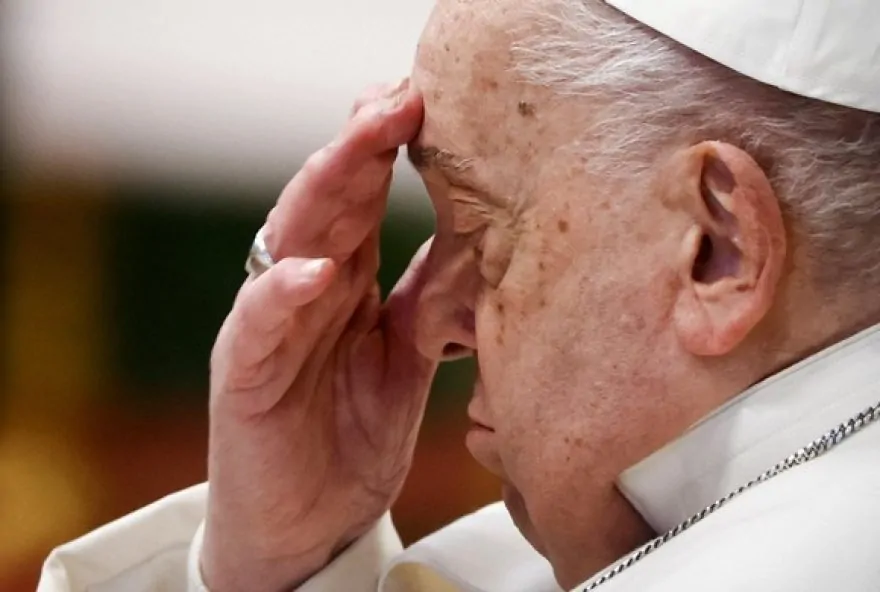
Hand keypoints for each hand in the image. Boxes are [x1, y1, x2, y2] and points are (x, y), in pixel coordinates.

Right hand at [201, 79, 436, 591]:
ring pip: (289, 248)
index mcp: (343, 285)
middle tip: (395, 99)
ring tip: (356, 149)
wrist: (310, 526)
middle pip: (326, 207)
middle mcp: (302, 295)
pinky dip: (282, 298)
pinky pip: (259, 330)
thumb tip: (477, 243)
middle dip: (358, 149)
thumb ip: (427, 301)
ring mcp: (268, 332)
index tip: (424, 106)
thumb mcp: (404, 360)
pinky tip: (314, 274)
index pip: (361, 203)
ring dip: (322, 196)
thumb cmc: (348, 438)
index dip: (386, 153)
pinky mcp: (244, 380)